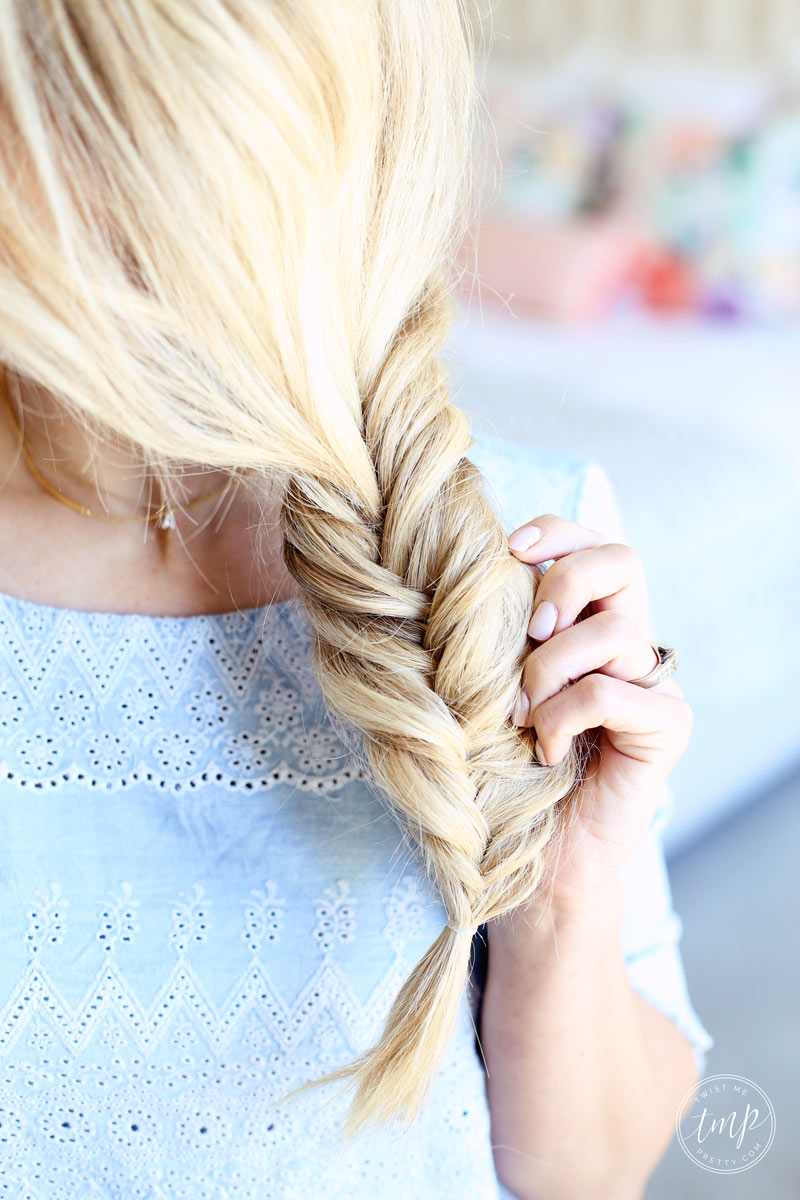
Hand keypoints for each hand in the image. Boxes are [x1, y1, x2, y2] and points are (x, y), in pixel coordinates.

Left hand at [506, 514, 692, 910]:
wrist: (531, 852)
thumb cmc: (500, 764)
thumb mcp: (491, 682)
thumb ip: (498, 630)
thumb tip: (470, 569)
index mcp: (585, 621)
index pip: (590, 544)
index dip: (556, 532)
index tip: (507, 550)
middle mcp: (626, 642)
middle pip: (622, 560)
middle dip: (565, 582)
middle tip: (530, 632)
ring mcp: (650, 683)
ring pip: (614, 630)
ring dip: (550, 668)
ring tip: (521, 714)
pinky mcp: (666, 726)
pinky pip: (611, 693)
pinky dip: (563, 717)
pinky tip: (545, 751)